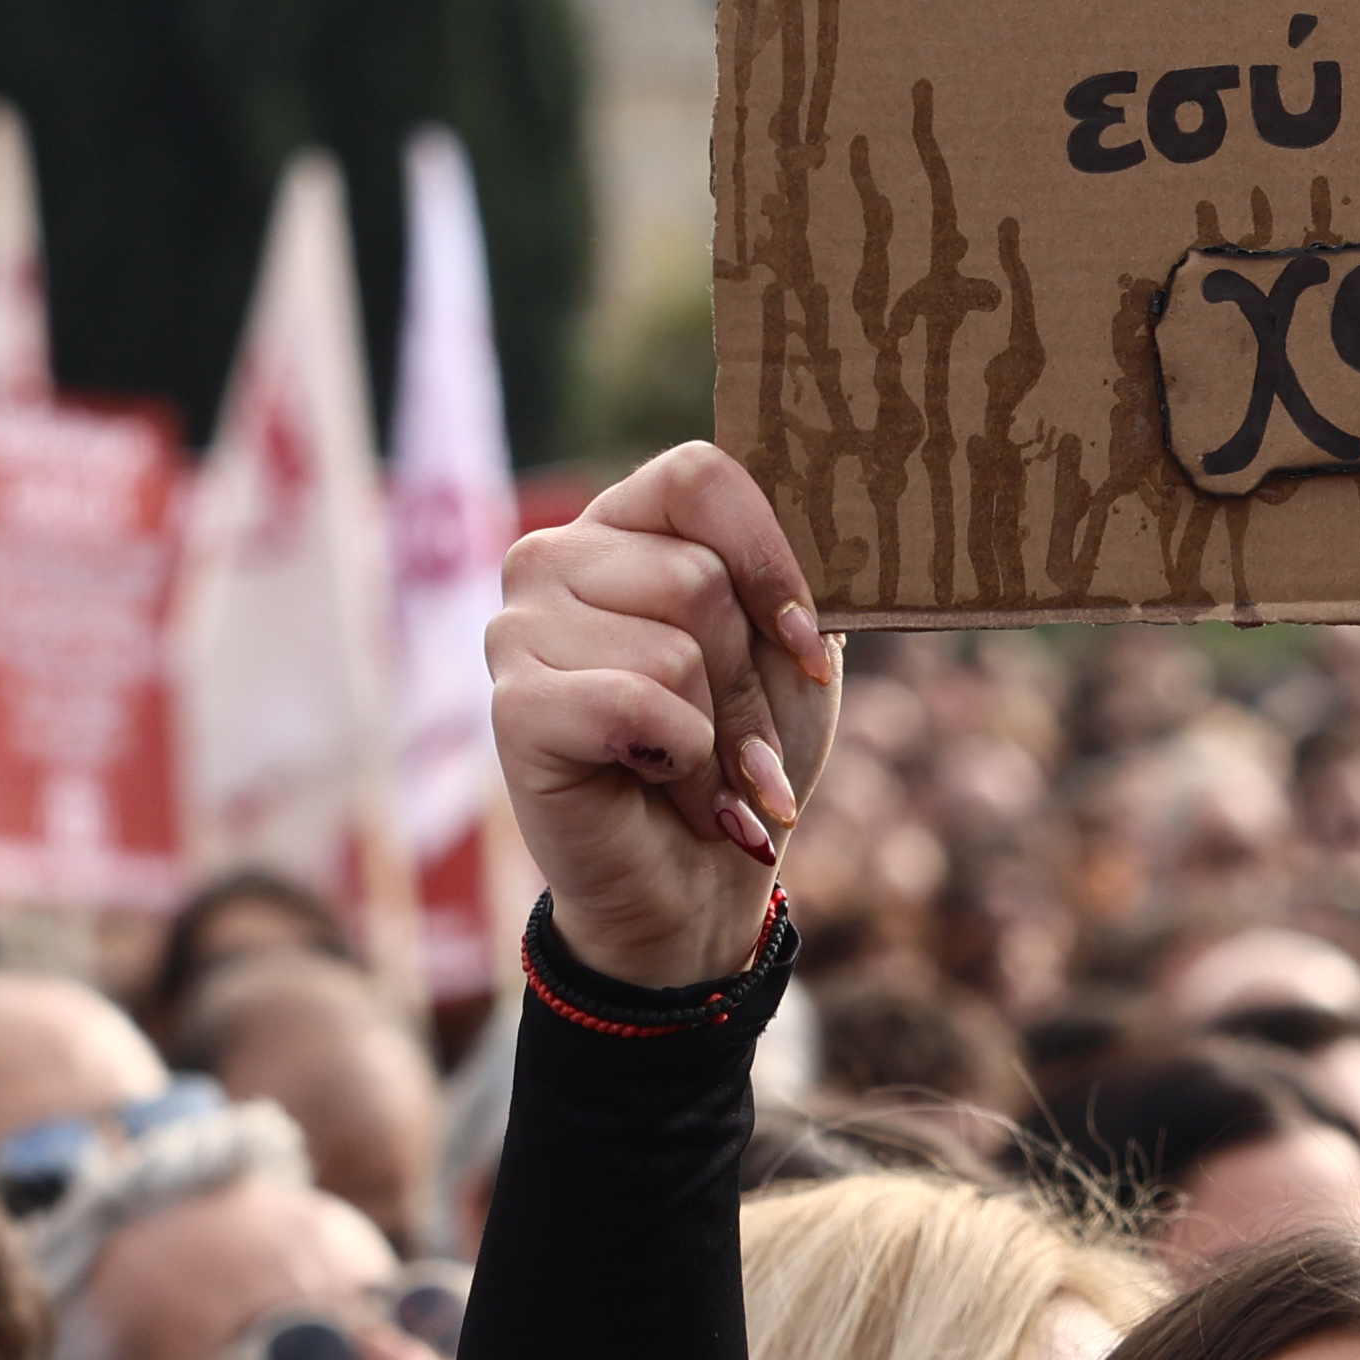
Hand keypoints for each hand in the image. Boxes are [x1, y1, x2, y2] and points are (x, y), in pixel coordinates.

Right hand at [485, 440, 841, 987]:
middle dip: (747, 684)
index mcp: (624, 526)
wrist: (697, 883)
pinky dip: (677, 758)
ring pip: (672, 650)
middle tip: (741, 746)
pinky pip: (632, 703)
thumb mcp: (788, 653)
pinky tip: (654, 781)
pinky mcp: (511, 706)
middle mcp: (554, 558)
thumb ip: (796, 573)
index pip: (699, 476)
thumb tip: (848, 506)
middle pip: (696, 578)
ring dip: (716, 736)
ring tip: (698, 773)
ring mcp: (517, 629)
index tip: (803, 644)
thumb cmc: (745, 756)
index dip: (769, 559)